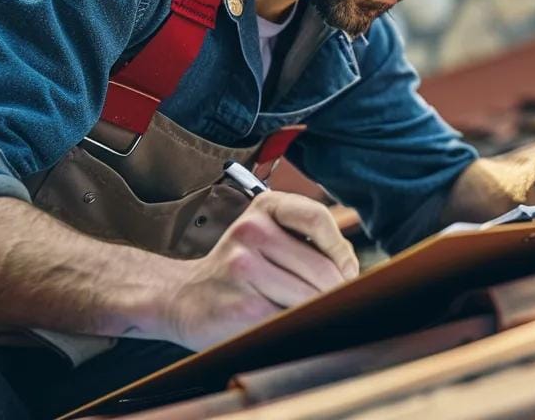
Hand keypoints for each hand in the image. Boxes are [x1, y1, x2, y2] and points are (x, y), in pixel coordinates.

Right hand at [157, 191, 358, 349]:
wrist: (183, 298)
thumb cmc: (238, 269)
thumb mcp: (269, 236)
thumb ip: (311, 242)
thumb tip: (351, 272)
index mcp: (265, 207)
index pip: (319, 219)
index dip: (341, 251)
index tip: (344, 271)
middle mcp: (251, 231)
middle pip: (323, 269)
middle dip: (333, 292)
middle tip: (324, 302)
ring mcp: (243, 268)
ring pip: (310, 298)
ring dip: (315, 312)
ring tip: (297, 311)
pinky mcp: (242, 306)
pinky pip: (291, 320)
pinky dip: (295, 326)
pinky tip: (280, 323)